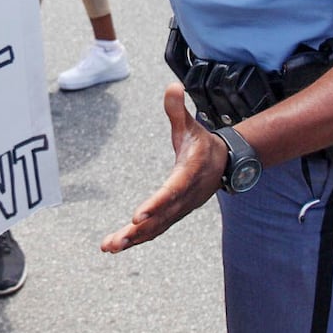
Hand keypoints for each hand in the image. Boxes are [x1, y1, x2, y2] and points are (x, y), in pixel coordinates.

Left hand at [101, 83, 227, 252]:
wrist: (223, 163)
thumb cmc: (201, 143)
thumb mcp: (191, 124)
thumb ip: (178, 109)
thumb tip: (173, 86)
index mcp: (190, 174)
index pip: (172, 191)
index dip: (156, 204)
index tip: (138, 215)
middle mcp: (185, 196)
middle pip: (161, 216)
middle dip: (138, 230)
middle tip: (116, 241)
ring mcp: (180, 208)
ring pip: (156, 228)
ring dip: (133, 239)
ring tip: (109, 247)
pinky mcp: (173, 215)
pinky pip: (154, 230)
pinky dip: (136, 239)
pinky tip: (114, 245)